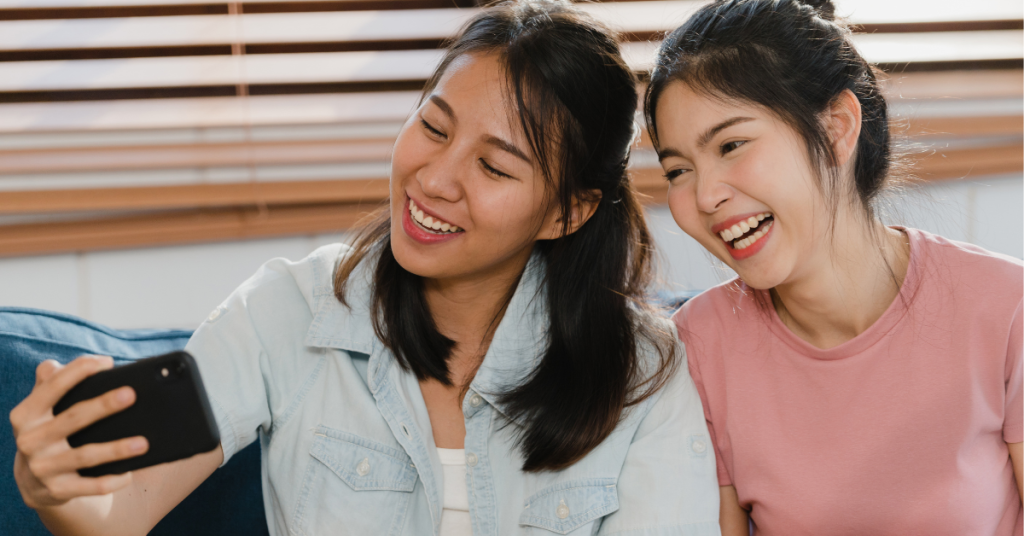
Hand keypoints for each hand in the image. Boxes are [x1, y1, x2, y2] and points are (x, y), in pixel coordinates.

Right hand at [10, 355, 148, 508]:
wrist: (34, 480)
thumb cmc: (48, 429)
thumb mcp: (42, 407)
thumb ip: (55, 380)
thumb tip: (93, 361)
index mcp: (26, 414)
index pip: (53, 386)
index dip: (79, 371)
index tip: (108, 362)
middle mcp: (30, 440)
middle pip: (73, 418)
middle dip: (103, 406)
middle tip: (131, 394)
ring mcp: (43, 467)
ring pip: (86, 456)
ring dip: (117, 449)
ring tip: (144, 442)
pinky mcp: (57, 490)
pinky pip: (91, 486)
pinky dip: (113, 479)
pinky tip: (131, 472)